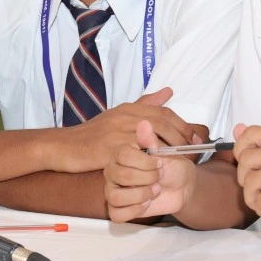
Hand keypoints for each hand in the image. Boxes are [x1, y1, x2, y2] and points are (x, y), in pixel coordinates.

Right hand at [47, 87, 197, 173]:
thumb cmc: (92, 134)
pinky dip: (152, 161)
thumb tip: (168, 91)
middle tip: (193, 152)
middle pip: (162, 123)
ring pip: (153, 138)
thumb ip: (144, 103)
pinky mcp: (111, 150)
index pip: (164, 112)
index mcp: (129, 108)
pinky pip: (137, 155)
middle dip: (182, 137)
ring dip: (171, 150)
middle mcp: (125, 117)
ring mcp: (118, 133)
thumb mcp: (118, 114)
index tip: (195, 139)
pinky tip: (159, 169)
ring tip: (181, 162)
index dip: (183, 125)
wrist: (65, 147)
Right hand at [104, 119, 197, 221]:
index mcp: (121, 154)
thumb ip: (152, 141)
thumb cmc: (171, 166)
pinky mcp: (117, 207)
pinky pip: (117, 213)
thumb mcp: (166, 152)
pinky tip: (146, 203)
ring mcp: (113, 189)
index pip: (122, 155)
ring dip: (141, 195)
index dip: (145, 161)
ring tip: (154, 190)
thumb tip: (143, 124)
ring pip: (115, 196)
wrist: (181, 186)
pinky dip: (135, 210)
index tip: (159, 162)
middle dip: (147, 178)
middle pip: (121, 176)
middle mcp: (113, 170)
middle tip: (159, 176)